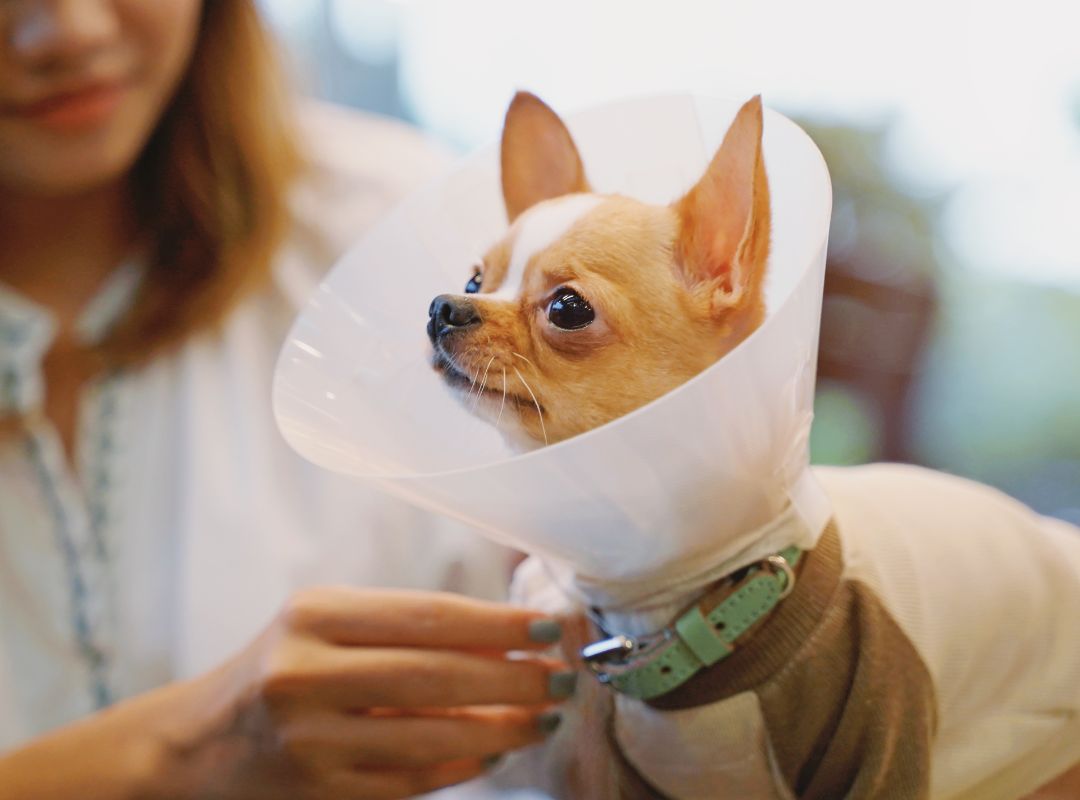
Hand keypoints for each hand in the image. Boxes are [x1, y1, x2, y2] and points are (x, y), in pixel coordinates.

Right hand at [159, 587, 571, 798]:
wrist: (199, 744)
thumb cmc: (280, 666)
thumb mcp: (329, 625)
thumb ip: (407, 626)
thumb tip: (508, 633)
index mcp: (314, 615)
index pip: (429, 615)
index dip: (500, 622)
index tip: (551, 627)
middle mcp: (306, 673)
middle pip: (438, 675)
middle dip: (515, 677)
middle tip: (562, 678)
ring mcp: (312, 740)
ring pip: (432, 736)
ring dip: (502, 727)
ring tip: (543, 717)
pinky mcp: (320, 791)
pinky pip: (411, 780)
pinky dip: (463, 766)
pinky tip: (496, 751)